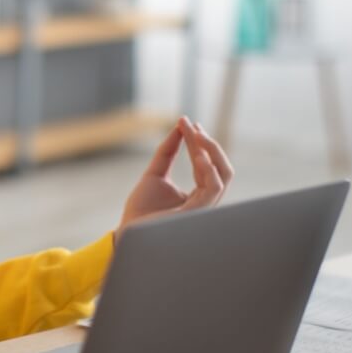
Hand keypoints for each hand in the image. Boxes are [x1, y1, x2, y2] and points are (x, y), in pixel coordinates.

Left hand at [115, 117, 232, 243]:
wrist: (128, 231)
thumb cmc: (142, 209)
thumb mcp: (155, 174)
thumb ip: (167, 152)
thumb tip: (179, 127)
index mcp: (198, 193)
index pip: (205, 163)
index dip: (198, 141)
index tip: (186, 120)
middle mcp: (205, 200)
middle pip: (220, 167)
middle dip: (209, 144)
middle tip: (192, 125)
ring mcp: (204, 207)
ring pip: (223, 175)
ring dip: (211, 151)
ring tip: (196, 134)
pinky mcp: (198, 212)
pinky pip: (214, 189)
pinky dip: (209, 170)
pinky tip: (198, 156)